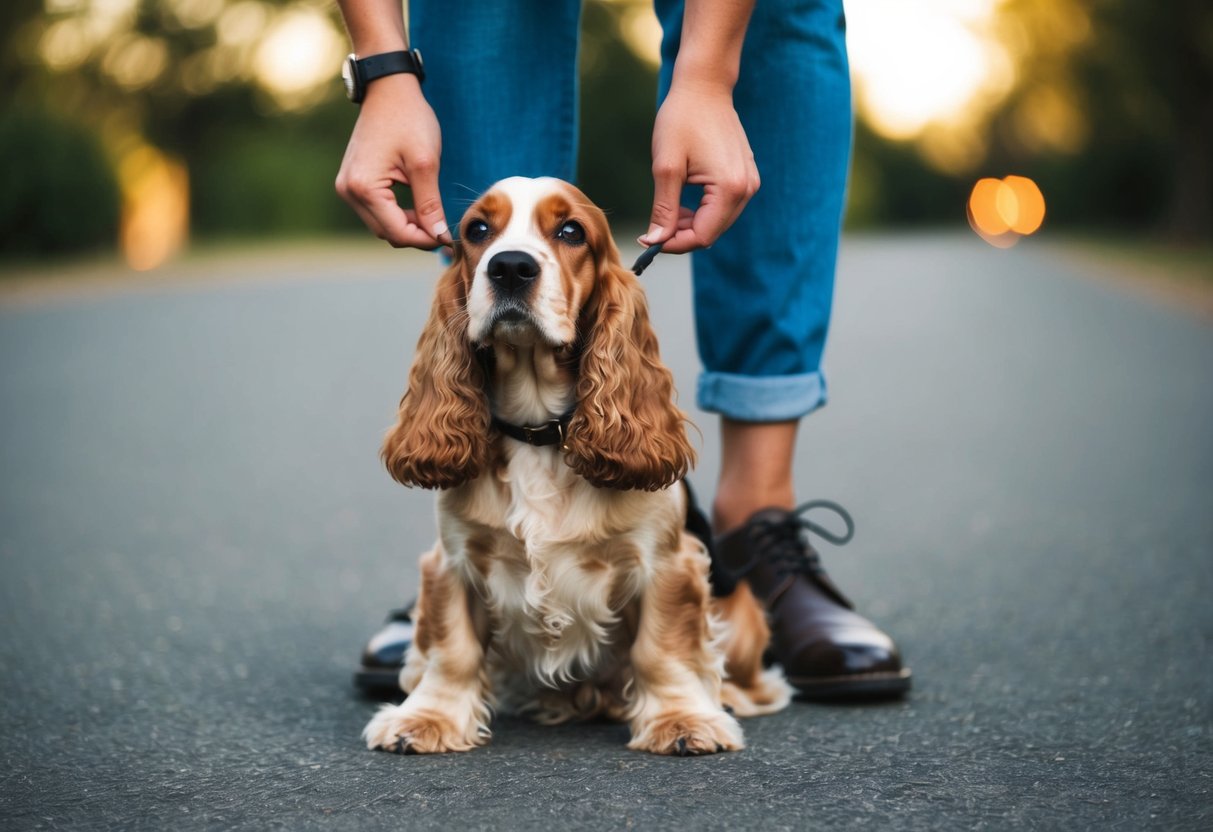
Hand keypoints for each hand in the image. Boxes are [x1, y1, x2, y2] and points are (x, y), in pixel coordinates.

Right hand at [335, 74, 451, 248]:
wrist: (388, 90)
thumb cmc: (409, 119)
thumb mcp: (425, 163)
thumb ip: (430, 204)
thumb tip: (438, 237)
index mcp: (364, 187)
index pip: (397, 232)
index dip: (425, 240)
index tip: (448, 238)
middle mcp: (349, 191)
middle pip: (387, 233)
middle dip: (416, 236)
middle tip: (443, 230)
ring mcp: (347, 187)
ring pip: (381, 225)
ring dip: (407, 226)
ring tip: (432, 217)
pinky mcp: (352, 182)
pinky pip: (376, 211)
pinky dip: (397, 215)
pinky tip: (417, 208)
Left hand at [640, 80, 759, 253]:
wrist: (704, 87)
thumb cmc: (682, 120)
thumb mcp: (666, 167)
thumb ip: (664, 208)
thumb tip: (656, 241)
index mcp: (729, 188)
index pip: (703, 236)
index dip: (674, 244)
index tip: (650, 239)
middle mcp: (746, 189)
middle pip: (712, 233)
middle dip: (682, 235)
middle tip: (654, 227)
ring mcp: (749, 182)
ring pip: (718, 222)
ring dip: (691, 224)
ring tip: (669, 209)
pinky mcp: (746, 176)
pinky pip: (724, 207)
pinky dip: (702, 211)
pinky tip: (684, 199)